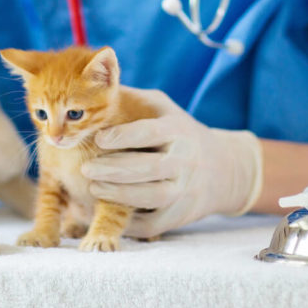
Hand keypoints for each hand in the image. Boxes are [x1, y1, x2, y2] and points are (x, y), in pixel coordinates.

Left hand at [81, 87, 262, 238]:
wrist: (222, 168)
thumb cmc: (177, 131)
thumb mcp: (161, 107)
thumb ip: (130, 99)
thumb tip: (91, 83)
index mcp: (177, 130)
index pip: (150, 133)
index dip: (124, 135)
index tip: (99, 137)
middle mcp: (184, 160)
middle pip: (149, 168)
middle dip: (115, 169)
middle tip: (85, 168)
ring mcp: (184, 190)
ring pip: (152, 197)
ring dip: (120, 194)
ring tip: (92, 187)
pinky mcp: (179, 215)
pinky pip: (153, 223)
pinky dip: (129, 221)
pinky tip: (105, 210)